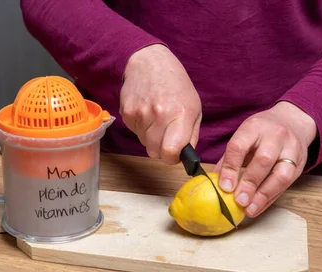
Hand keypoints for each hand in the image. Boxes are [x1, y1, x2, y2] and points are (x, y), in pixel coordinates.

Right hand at [120, 44, 201, 164]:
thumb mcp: (194, 106)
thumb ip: (192, 134)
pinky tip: (146, 112)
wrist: (149, 62)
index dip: (172, 158)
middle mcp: (159, 114)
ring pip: (144, 143)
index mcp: (180, 113)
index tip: (174, 154)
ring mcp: (140, 113)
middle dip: (161, 149)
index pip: (171, 151)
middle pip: (155, 152)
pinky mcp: (127, 113)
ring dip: (150, 136)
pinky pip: (134, 132)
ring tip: (155, 117)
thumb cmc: (175, 84)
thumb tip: (185, 156)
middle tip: (166, 135)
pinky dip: (140, 127)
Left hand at [214, 101, 316, 217]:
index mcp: (254, 127)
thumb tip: (211, 183)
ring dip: (264, 194)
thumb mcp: (243, 136)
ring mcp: (291, 149)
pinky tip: (259, 207)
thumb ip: (229, 159)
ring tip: (250, 209)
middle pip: (263, 160)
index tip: (224, 187)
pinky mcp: (300, 163)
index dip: (230, 168)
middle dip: (250, 183)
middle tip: (239, 201)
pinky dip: (271, 198)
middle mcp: (275, 135)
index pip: (239, 147)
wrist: (293, 121)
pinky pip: (287, 183)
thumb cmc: (261, 133)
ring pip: (282, 174)